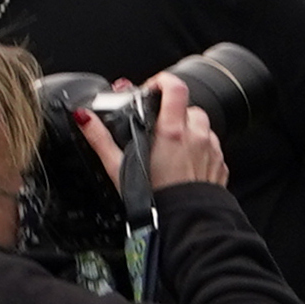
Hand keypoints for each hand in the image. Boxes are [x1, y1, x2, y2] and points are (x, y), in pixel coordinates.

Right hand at [74, 75, 230, 196]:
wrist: (187, 222)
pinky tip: (184, 164)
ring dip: (187, 130)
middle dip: (172, 113)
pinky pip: (211, 146)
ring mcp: (211, 148)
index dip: (163, 81)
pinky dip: (199, 148)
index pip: (175, 87)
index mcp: (172, 131)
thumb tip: (84, 118)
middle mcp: (196, 135)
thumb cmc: (154, 199)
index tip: (152, 88)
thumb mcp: (118, 167)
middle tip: (157, 128)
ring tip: (170, 148)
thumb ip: (100, 138)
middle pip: (187, 108)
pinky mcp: (220, 163)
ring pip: (201, 126)